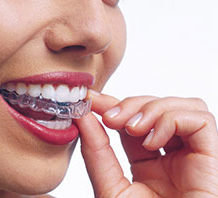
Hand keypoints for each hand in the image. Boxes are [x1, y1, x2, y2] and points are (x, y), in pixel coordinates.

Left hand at [75, 91, 217, 197]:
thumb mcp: (111, 188)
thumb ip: (97, 153)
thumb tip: (83, 117)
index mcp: (150, 163)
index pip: (133, 121)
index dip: (112, 105)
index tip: (90, 100)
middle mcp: (174, 156)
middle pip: (157, 108)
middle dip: (131, 104)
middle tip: (110, 117)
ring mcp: (195, 156)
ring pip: (182, 106)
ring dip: (151, 109)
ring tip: (132, 129)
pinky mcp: (214, 158)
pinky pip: (201, 120)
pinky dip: (172, 120)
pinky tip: (154, 141)